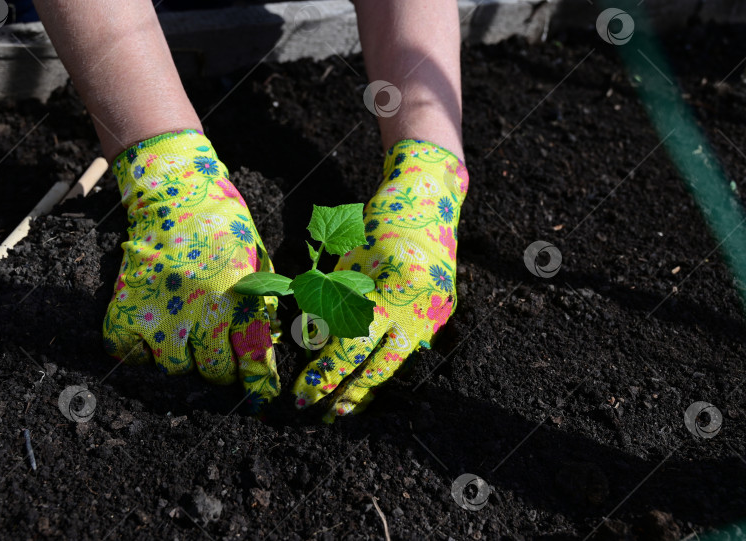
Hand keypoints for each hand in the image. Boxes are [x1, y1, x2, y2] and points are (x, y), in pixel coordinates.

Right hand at [102, 130, 279, 411]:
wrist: (174, 190)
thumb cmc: (224, 225)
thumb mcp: (257, 260)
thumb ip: (263, 302)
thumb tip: (267, 345)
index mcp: (239, 297)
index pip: (254, 358)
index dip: (259, 385)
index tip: (262, 399)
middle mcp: (201, 309)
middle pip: (214, 372)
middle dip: (222, 376)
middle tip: (221, 369)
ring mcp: (161, 310)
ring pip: (174, 370)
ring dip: (184, 365)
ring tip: (188, 349)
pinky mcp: (126, 306)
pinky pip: (127, 353)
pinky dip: (138, 354)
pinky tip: (151, 340)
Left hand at [291, 139, 468, 421]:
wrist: (428, 198)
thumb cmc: (379, 221)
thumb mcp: (348, 258)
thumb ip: (332, 300)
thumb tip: (311, 344)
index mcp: (391, 288)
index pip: (350, 344)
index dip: (324, 373)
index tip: (302, 394)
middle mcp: (419, 306)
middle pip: (378, 365)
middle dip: (347, 394)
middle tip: (320, 414)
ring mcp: (436, 312)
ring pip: (398, 363)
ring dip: (369, 389)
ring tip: (345, 410)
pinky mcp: (444, 312)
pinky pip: (411, 348)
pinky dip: (387, 364)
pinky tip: (370, 381)